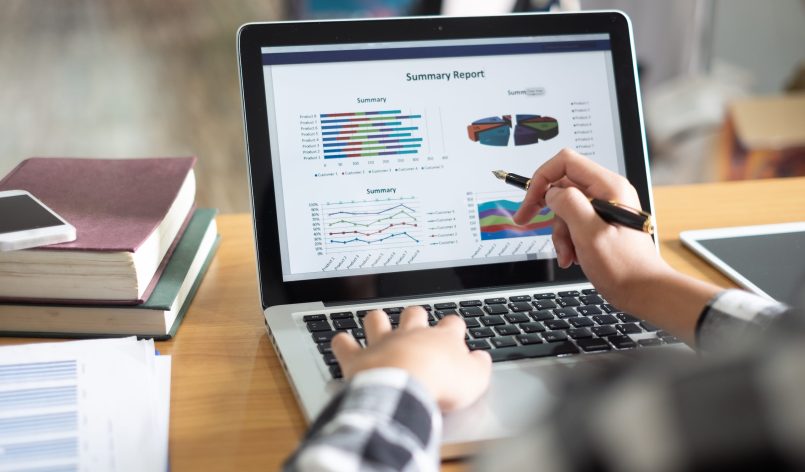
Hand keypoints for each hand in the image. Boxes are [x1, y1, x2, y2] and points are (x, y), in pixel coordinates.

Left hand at [331, 308, 491, 410]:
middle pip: (414, 313)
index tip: (454, 333)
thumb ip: (480, 367)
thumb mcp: (475, 380)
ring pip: (377, 319)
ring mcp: (383, 342)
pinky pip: (345, 344)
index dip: (453, 327)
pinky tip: (342, 342)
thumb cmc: (441, 383)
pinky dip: (342, 343)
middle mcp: (411, 335)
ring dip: (377, 321)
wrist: (407, 388)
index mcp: (441, 339)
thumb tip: (482, 360)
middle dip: (415, 315)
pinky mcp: (359, 357)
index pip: (451, 324)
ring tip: (377, 323)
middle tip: (416, 321)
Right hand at [512, 149, 719, 340]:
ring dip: (558, 232)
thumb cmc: (624, 267)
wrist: (644, 292)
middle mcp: (607, 192)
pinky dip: (567, 240)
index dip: (542, 178)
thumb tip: (552, 192)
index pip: (566, 162)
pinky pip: (573, 223)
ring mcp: (605, 208)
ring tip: (567, 254)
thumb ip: (568, 205)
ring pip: (565, 208)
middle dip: (547, 210)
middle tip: (526, 220)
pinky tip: (573, 257)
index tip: (530, 201)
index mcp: (608, 187)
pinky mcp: (601, 223)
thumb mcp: (590, 234)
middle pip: (562, 186)